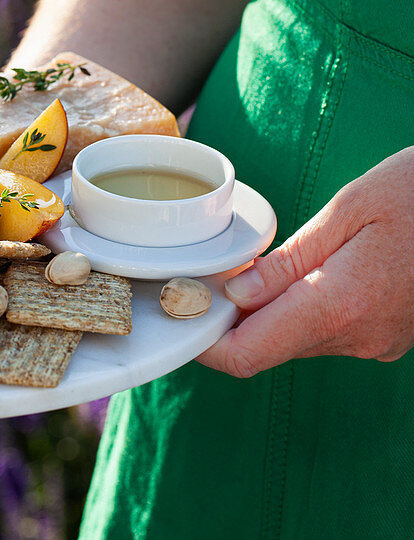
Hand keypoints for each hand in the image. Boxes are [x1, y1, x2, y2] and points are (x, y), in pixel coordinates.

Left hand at [198, 149, 413, 376]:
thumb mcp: (351, 209)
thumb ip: (290, 260)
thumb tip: (234, 292)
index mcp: (340, 305)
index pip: (247, 355)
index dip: (202, 341)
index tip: (178, 309)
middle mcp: (358, 337)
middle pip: (267, 350)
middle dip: (228, 319)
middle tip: (200, 276)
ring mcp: (376, 342)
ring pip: (295, 341)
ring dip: (262, 312)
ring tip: (243, 267)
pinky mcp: (386, 336)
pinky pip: (325, 331)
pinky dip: (295, 309)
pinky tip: (288, 273)